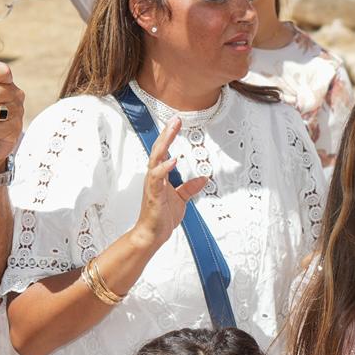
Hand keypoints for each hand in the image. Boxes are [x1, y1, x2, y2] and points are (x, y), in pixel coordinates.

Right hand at [127, 118, 209, 250]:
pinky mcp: (153, 195)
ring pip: (155, 159)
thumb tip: (203, 178)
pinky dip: (164, 168)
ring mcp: (153, 185)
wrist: (152, 234)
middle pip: (158, 150)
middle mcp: (154, 177)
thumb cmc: (161, 216)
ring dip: (164, 144)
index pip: (164, 151)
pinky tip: (172, 160)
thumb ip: (190, 187)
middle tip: (175, 120)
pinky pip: (157, 179)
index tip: (176, 123)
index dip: (169, 136)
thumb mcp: (181, 199)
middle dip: (167, 134)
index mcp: (160, 176)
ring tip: (171, 131)